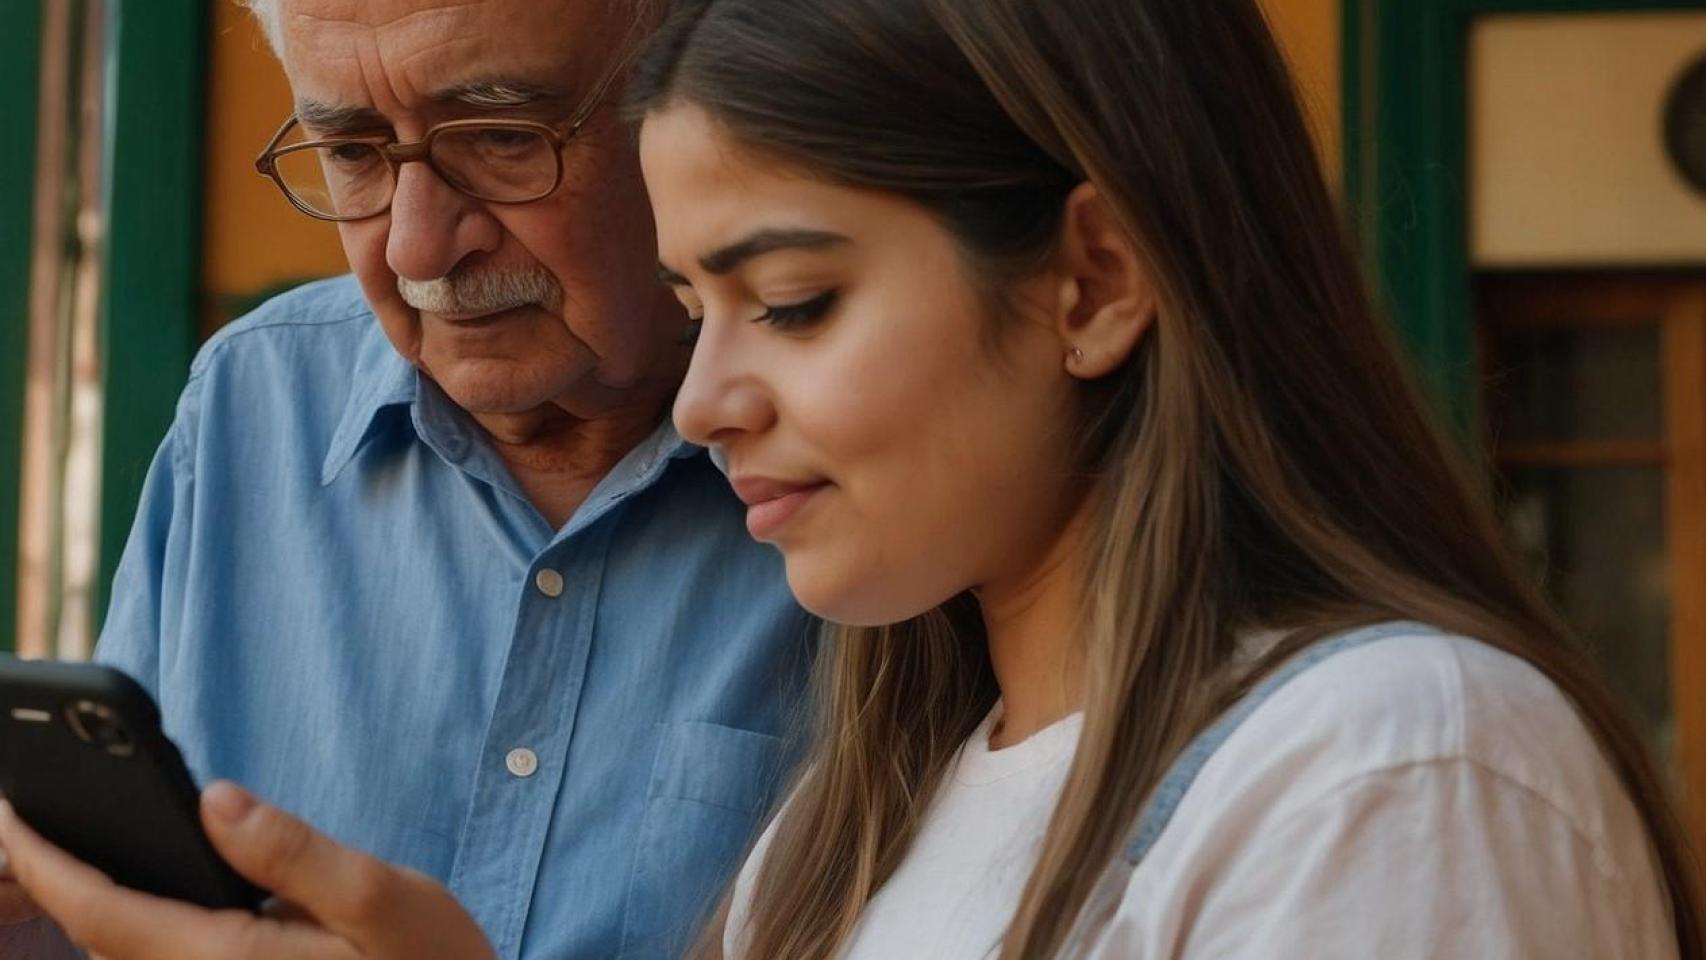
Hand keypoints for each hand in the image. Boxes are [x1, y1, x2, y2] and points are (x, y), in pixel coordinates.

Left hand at [0, 781, 497, 959]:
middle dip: (48, 880)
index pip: (102, 911)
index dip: (41, 863)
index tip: (8, 814)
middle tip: (20, 819)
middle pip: (96, 937)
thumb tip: (214, 799)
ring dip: (85, 902)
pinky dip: (126, 922)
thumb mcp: (380, 899)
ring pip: (122, 953)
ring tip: (63, 848)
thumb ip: (292, 851)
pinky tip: (140, 890)